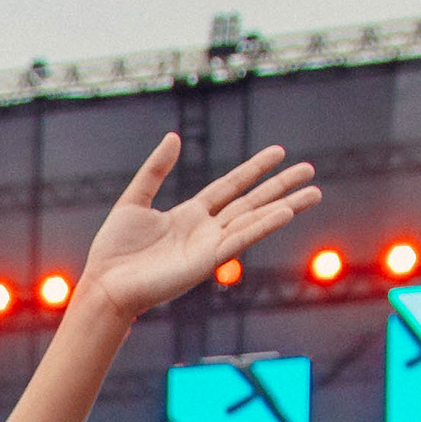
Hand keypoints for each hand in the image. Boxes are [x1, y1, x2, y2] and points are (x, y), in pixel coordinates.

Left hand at [69, 135, 320, 323]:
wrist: (105, 284)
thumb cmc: (114, 250)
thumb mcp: (134, 199)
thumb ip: (155, 169)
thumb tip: (173, 137)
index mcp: (190, 215)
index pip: (231, 186)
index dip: (254, 169)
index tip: (279, 152)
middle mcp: (205, 230)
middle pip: (251, 202)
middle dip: (281, 186)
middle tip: (310, 170)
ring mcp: (209, 247)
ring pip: (254, 220)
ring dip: (285, 206)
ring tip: (314, 193)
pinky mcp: (207, 262)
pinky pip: (240, 240)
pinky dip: (263, 226)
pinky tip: (285, 212)